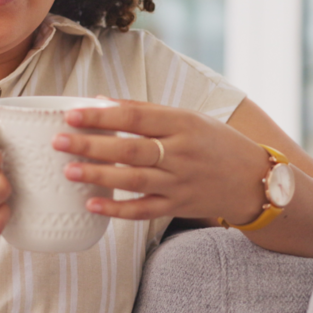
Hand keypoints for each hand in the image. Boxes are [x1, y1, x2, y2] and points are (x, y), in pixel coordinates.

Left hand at [53, 99, 270, 223]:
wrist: (254, 180)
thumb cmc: (215, 142)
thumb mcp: (188, 118)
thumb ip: (146, 111)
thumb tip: (100, 102)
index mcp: (182, 123)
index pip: (136, 116)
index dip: (102, 116)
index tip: (72, 113)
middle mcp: (181, 153)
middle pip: (130, 148)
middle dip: (91, 144)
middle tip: (58, 141)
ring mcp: (180, 182)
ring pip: (134, 180)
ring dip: (99, 175)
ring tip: (68, 170)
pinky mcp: (178, 206)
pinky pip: (144, 210)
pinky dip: (118, 210)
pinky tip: (92, 204)